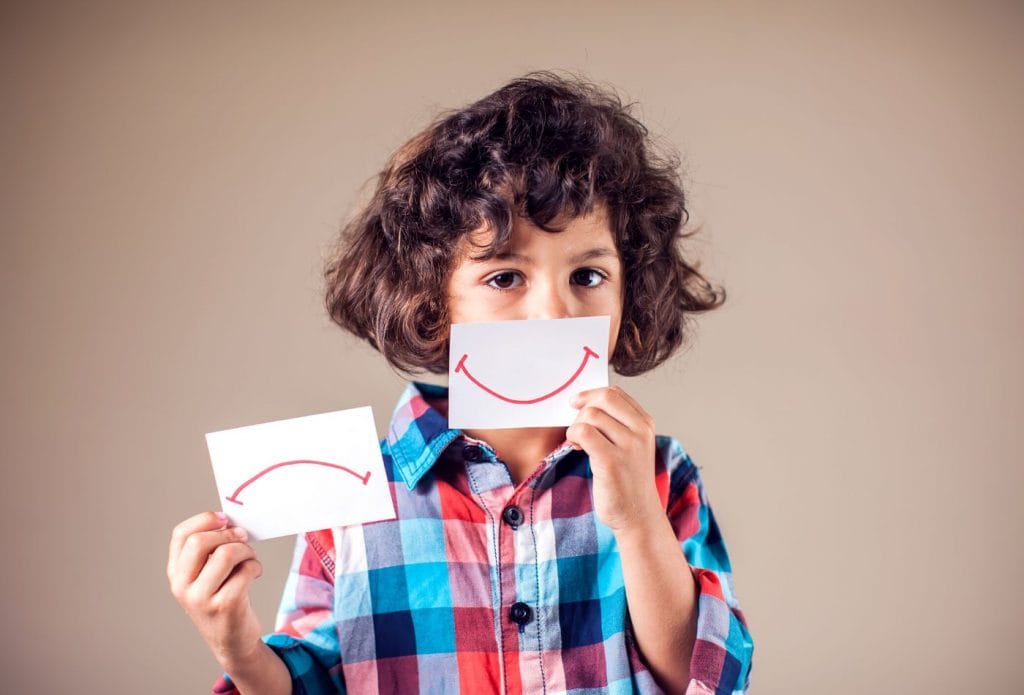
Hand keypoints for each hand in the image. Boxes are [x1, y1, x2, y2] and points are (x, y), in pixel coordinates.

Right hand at [167, 511, 264, 669]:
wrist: (232, 641)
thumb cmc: (222, 599)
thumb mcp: (206, 577)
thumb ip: (209, 552)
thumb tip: (230, 523)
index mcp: (175, 573)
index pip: (180, 535)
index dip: (204, 520)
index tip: (224, 519)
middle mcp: (182, 586)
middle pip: (200, 542)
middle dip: (228, 534)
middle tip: (243, 537)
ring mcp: (201, 598)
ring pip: (225, 554)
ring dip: (246, 550)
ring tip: (250, 559)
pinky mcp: (224, 606)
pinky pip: (245, 571)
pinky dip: (255, 566)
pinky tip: (255, 573)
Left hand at [567, 386, 663, 531]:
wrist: (638, 515)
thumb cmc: (628, 480)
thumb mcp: (631, 446)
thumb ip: (616, 423)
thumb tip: (584, 403)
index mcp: (645, 424)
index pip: (615, 393)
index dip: (591, 395)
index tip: (577, 404)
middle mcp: (640, 432)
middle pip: (602, 399)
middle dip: (582, 409)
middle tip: (577, 428)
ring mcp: (628, 447)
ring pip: (590, 415)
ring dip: (576, 426)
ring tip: (578, 443)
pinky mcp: (611, 462)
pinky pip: (583, 433)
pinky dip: (573, 436)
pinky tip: (576, 448)